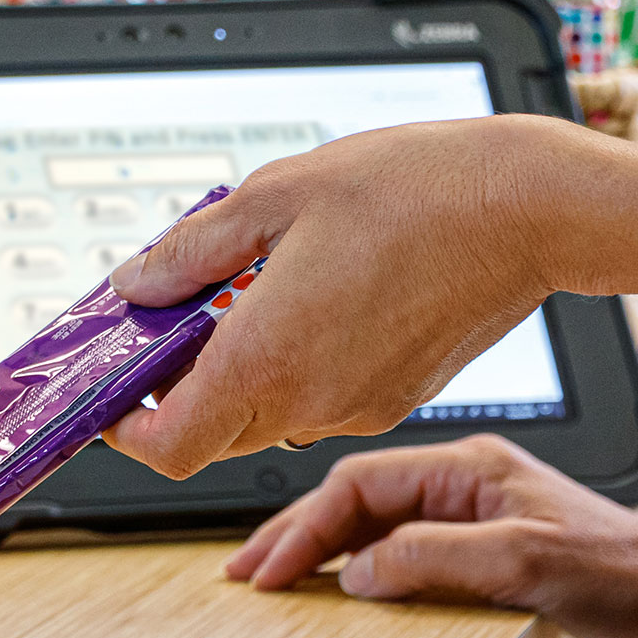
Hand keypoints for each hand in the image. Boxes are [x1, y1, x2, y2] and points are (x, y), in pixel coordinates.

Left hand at [103, 113, 585, 479]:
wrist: (524, 209)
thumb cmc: (408, 191)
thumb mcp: (270, 197)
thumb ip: (190, 253)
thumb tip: (135, 286)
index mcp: (268, 359)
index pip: (170, 445)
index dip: (127, 428)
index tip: (114, 389)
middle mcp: (312, 402)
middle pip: (213, 433)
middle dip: (180, 386)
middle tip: (175, 313)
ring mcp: (360, 406)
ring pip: (267, 416)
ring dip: (239, 369)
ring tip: (249, 285)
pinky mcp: (397, 398)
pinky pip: (319, 399)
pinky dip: (292, 364)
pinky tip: (309, 294)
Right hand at [217, 434, 637, 637]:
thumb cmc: (627, 577)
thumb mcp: (525, 564)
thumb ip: (435, 558)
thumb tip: (357, 569)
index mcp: (469, 468)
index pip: (360, 484)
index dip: (304, 523)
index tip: (267, 566)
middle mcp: (465, 486)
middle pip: (356, 500)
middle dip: (295, 533)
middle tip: (245, 572)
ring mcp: (475, 519)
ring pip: (374, 526)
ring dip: (321, 552)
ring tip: (275, 580)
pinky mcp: (487, 555)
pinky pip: (402, 555)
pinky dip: (359, 571)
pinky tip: (340, 593)